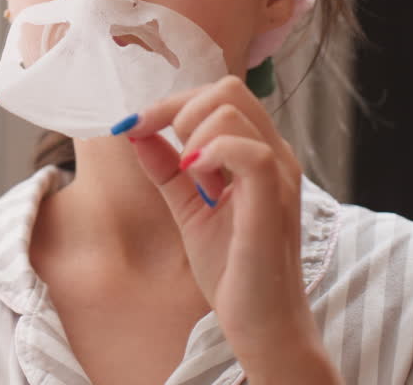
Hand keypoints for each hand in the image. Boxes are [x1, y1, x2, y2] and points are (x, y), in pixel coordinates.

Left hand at [124, 75, 334, 378]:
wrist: (260, 323)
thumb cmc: (232, 269)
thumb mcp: (188, 207)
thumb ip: (165, 168)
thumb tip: (135, 130)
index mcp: (257, 153)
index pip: (219, 95)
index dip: (168, 104)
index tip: (133, 125)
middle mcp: (274, 156)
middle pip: (227, 90)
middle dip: (179, 110)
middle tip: (167, 153)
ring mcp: (279, 176)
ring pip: (233, 109)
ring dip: (194, 135)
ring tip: (193, 179)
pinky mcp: (275, 201)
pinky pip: (249, 151)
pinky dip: (212, 153)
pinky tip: (197, 178)